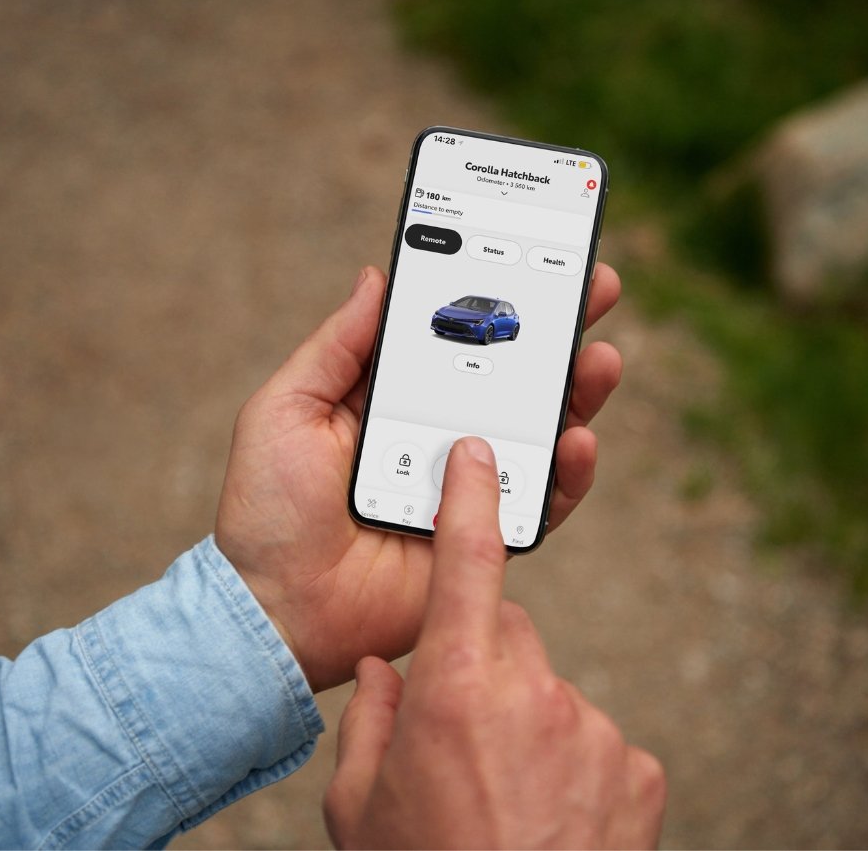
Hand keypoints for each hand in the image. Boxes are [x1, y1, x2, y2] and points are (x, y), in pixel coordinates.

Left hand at [215, 264, 622, 691]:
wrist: (276, 608)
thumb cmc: (268, 509)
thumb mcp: (286, 408)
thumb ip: (336, 347)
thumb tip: (376, 277)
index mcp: (393, 399)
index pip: (456, 338)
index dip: (496, 298)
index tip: (534, 259)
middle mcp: (439, 434)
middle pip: (514, 375)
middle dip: (560, 331)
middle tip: (598, 289)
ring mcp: (469, 485)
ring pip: (541, 430)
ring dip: (579, 392)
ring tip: (598, 359)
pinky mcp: (488, 536)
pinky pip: (542, 503)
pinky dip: (569, 473)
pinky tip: (577, 439)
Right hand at [323, 438, 666, 848]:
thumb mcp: (358, 806)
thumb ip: (369, 719)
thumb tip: (385, 670)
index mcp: (454, 689)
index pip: (468, 564)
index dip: (471, 500)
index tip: (476, 454)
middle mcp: (533, 693)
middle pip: (508, 635)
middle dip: (484, 665)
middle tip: (461, 735)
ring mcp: (595, 730)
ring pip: (552, 694)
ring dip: (529, 724)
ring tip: (505, 797)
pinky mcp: (638, 768)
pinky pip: (598, 741)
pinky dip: (575, 765)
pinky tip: (550, 817)